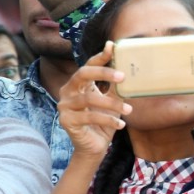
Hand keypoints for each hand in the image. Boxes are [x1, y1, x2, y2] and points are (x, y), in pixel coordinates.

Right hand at [57, 42, 131, 157]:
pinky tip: (121, 124)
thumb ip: (115, 85)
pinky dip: (108, 120)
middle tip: (123, 77)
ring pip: (90, 99)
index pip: (88, 66)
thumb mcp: (111, 100)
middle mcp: (68, 91)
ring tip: (129, 110)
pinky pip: (89, 117)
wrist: (94, 146)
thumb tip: (126, 65)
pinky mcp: (66, 121)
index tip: (112, 47)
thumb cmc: (104, 120)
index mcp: (79, 84)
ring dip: (112, 104)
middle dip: (103, 73)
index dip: (100, 57)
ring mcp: (64, 106)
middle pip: (82, 74)